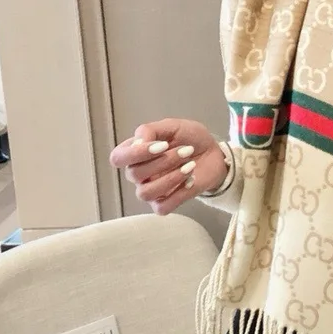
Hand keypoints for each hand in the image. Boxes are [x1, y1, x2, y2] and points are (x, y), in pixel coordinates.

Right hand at [109, 119, 225, 214]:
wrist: (214, 154)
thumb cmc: (191, 139)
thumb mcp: (173, 126)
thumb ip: (151, 130)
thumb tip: (138, 142)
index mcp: (134, 152)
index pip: (117, 158)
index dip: (136, 153)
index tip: (163, 145)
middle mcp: (138, 173)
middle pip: (134, 174)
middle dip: (163, 161)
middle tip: (187, 150)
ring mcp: (150, 190)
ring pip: (146, 193)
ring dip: (171, 178)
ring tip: (190, 165)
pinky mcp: (165, 203)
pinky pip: (162, 207)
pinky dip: (179, 193)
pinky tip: (191, 180)